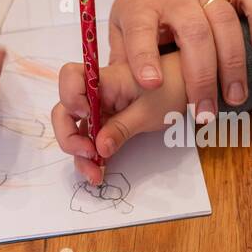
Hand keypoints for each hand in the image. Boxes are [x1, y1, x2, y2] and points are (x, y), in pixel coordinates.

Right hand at [51, 50, 187, 183]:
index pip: (71, 77)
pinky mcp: (107, 122)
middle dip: (69, 135)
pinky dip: (91, 155)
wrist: (186, 87)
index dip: (69, 96)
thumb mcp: (149, 112)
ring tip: (94, 174)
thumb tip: (98, 148)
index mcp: (107, 80)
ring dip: (79, 154)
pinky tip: (98, 171)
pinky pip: (91, 138)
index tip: (85, 117)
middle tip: (87, 154)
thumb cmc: (171, 89)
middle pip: (65, 110)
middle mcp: (97, 93)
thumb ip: (121, 129)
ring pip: (76, 129)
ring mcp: (100, 109)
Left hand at [109, 0, 251, 120]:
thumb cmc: (144, 7)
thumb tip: (116, 94)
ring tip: (235, 97)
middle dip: (202, 76)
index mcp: (142, 7)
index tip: (152, 84)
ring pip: (224, 20)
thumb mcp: (120, 27)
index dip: (145, 56)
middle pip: (193, 32)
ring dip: (233, 62)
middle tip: (205, 113)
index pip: (141, 29)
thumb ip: (122, 58)